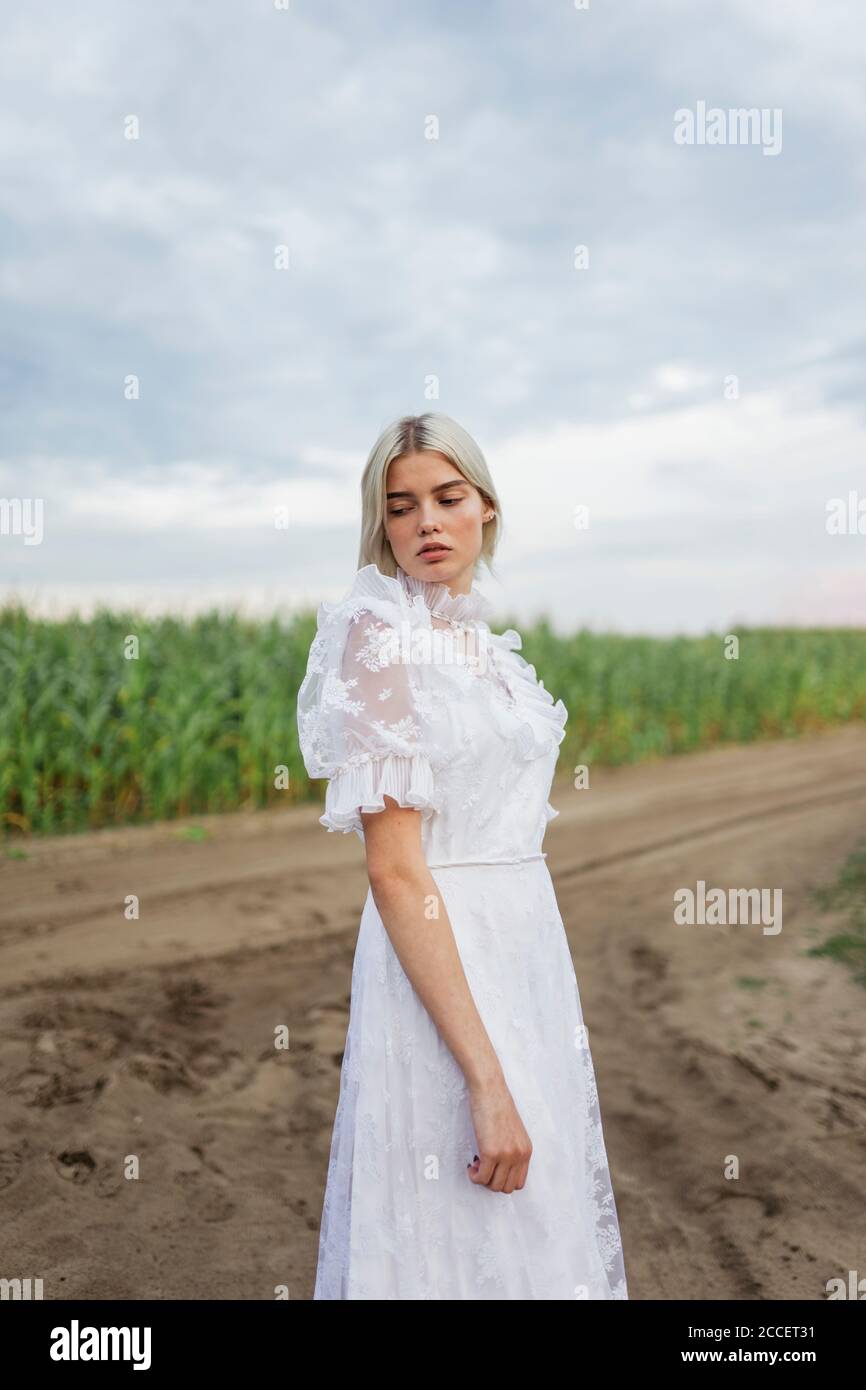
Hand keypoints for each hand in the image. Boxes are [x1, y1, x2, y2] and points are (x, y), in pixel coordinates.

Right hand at [467, 1076, 532, 1192]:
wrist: (489, 1089)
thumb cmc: (497, 1105)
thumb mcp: (513, 1131)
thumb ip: (512, 1149)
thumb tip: (500, 1167)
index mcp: (526, 1150)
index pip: (519, 1182)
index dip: (503, 1180)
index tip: (492, 1171)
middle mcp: (519, 1155)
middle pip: (507, 1187)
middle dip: (492, 1182)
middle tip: (482, 1169)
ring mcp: (506, 1155)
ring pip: (494, 1186)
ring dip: (482, 1180)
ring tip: (476, 1166)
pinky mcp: (491, 1152)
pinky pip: (482, 1178)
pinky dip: (474, 1177)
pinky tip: (471, 1166)